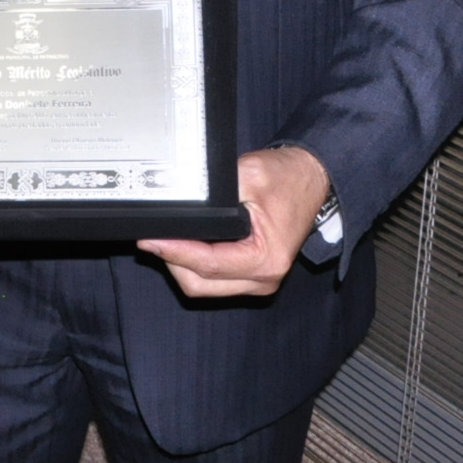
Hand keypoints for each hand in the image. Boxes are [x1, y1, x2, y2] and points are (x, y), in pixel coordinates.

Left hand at [137, 147, 330, 297]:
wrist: (312, 179)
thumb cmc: (288, 178)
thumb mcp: (249, 175)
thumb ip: (215, 193)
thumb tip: (180, 205)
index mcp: (266, 259)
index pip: (207, 264)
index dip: (173, 251)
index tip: (150, 239)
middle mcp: (264, 278)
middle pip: (200, 284)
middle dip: (172, 262)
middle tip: (152, 238)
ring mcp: (258, 281)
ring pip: (204, 287)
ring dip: (181, 266)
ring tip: (165, 240)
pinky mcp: (252, 276)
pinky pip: (214, 281)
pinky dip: (195, 266)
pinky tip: (185, 245)